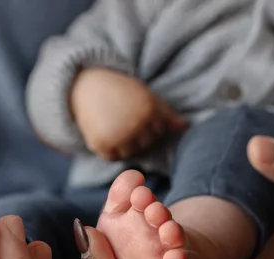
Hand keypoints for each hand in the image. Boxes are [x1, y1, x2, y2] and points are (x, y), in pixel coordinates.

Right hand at [70, 68, 185, 160]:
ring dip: (122, 145)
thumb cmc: (121, 91)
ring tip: (113, 125)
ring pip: (128, 154)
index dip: (147, 124)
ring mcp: (118, 136)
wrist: (87, 86)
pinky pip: (111, 157)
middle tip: (121, 118)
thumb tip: (186, 128)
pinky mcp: (101, 143)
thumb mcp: (146, 97)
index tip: (134, 112)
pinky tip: (104, 133)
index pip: (159, 133)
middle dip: (135, 135)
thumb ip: (166, 114)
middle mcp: (135, 125)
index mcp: (149, 111)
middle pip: (144, 145)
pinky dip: (108, 150)